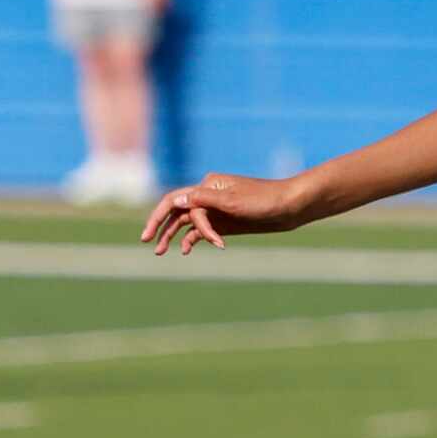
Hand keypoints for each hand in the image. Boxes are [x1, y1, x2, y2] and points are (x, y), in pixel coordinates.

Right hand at [140, 172, 309, 255]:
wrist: (290, 207)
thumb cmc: (265, 201)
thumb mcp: (233, 202)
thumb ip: (203, 201)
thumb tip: (175, 200)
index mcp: (207, 185)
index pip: (176, 201)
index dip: (161, 218)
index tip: (156, 238)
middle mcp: (207, 195)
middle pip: (176, 210)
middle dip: (161, 225)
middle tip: (146, 242)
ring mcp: (216, 209)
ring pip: (187, 222)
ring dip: (173, 235)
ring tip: (161, 252)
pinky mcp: (225, 221)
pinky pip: (202, 230)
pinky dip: (193, 239)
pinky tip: (185, 250)